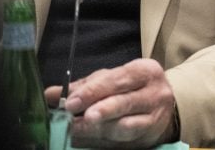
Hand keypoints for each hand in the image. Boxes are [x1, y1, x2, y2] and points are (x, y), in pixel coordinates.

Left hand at [45, 58, 176, 148]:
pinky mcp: (148, 139)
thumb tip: (50, 94)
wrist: (164, 109)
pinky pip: (123, 143)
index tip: (71, 102)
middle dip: (99, 110)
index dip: (94, 91)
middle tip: (75, 117)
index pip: (119, 79)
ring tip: (76, 131)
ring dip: (98, 130)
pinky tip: (83, 140)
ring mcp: (153, 119)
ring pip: (126, 126)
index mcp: (145, 71)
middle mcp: (155, 94)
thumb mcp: (112, 79)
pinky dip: (100, 142)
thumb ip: (83, 86)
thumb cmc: (132, 89)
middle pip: (125, 103)